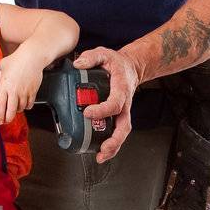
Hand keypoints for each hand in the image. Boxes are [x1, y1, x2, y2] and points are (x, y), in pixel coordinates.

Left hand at [0, 45, 43, 123]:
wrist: (32, 57)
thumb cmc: (17, 59)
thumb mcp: (1, 66)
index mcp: (4, 86)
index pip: (0, 105)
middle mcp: (14, 91)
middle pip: (11, 111)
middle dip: (7, 119)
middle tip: (5, 121)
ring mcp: (24, 93)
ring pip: (20, 109)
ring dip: (17, 111)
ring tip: (14, 110)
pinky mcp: (32, 92)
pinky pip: (29, 104)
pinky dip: (26, 107)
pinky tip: (24, 105)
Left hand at [72, 46, 139, 162]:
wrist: (130, 67)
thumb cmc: (117, 63)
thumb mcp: (104, 54)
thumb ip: (91, 57)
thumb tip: (78, 64)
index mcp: (121, 88)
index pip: (115, 103)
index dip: (103, 110)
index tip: (88, 112)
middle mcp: (124, 103)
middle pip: (124, 126)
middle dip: (114, 140)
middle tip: (102, 149)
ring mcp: (123, 112)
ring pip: (122, 133)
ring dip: (113, 147)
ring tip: (101, 156)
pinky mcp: (118, 117)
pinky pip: (117, 132)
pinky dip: (111, 144)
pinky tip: (100, 152)